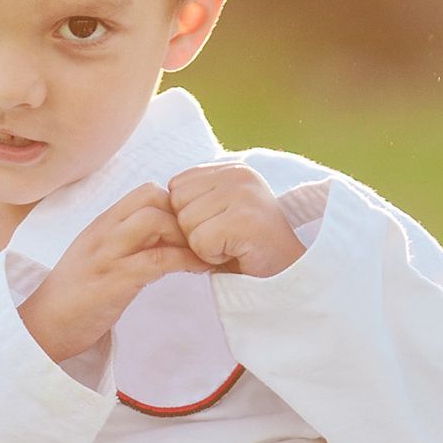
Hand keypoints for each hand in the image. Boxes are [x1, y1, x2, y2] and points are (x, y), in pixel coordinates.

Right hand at [17, 183, 217, 363]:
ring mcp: (107, 256)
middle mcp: (104, 233)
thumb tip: (166, 235)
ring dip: (187, 237)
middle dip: (184, 215)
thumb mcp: (100, 257)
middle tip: (201, 241)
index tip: (192, 229)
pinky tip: (199, 270)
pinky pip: (158, 260)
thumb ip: (127, 242)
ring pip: (155, 222)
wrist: (43, 328)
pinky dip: (186, 261)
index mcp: (102, 225)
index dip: (175, 204)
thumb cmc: (76, 295)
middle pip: (153, 198)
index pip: (145, 192)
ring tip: (204, 255)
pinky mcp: (114, 282)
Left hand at [166, 163, 305, 277]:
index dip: (189, 215)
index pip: (176, 186)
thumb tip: (155, 201)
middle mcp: (239, 174)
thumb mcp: (218, 213)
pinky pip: (199, 242)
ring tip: (232, 245)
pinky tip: (236, 254)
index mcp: (230, 168)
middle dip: (193, 230)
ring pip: (186, 223)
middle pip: (177, 203)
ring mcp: (244, 194)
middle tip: (225, 239)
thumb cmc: (246, 248)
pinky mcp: (244, 219)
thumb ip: (193, 199)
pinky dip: (212, 257)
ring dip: (202, 245)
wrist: (287, 275)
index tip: (218, 227)